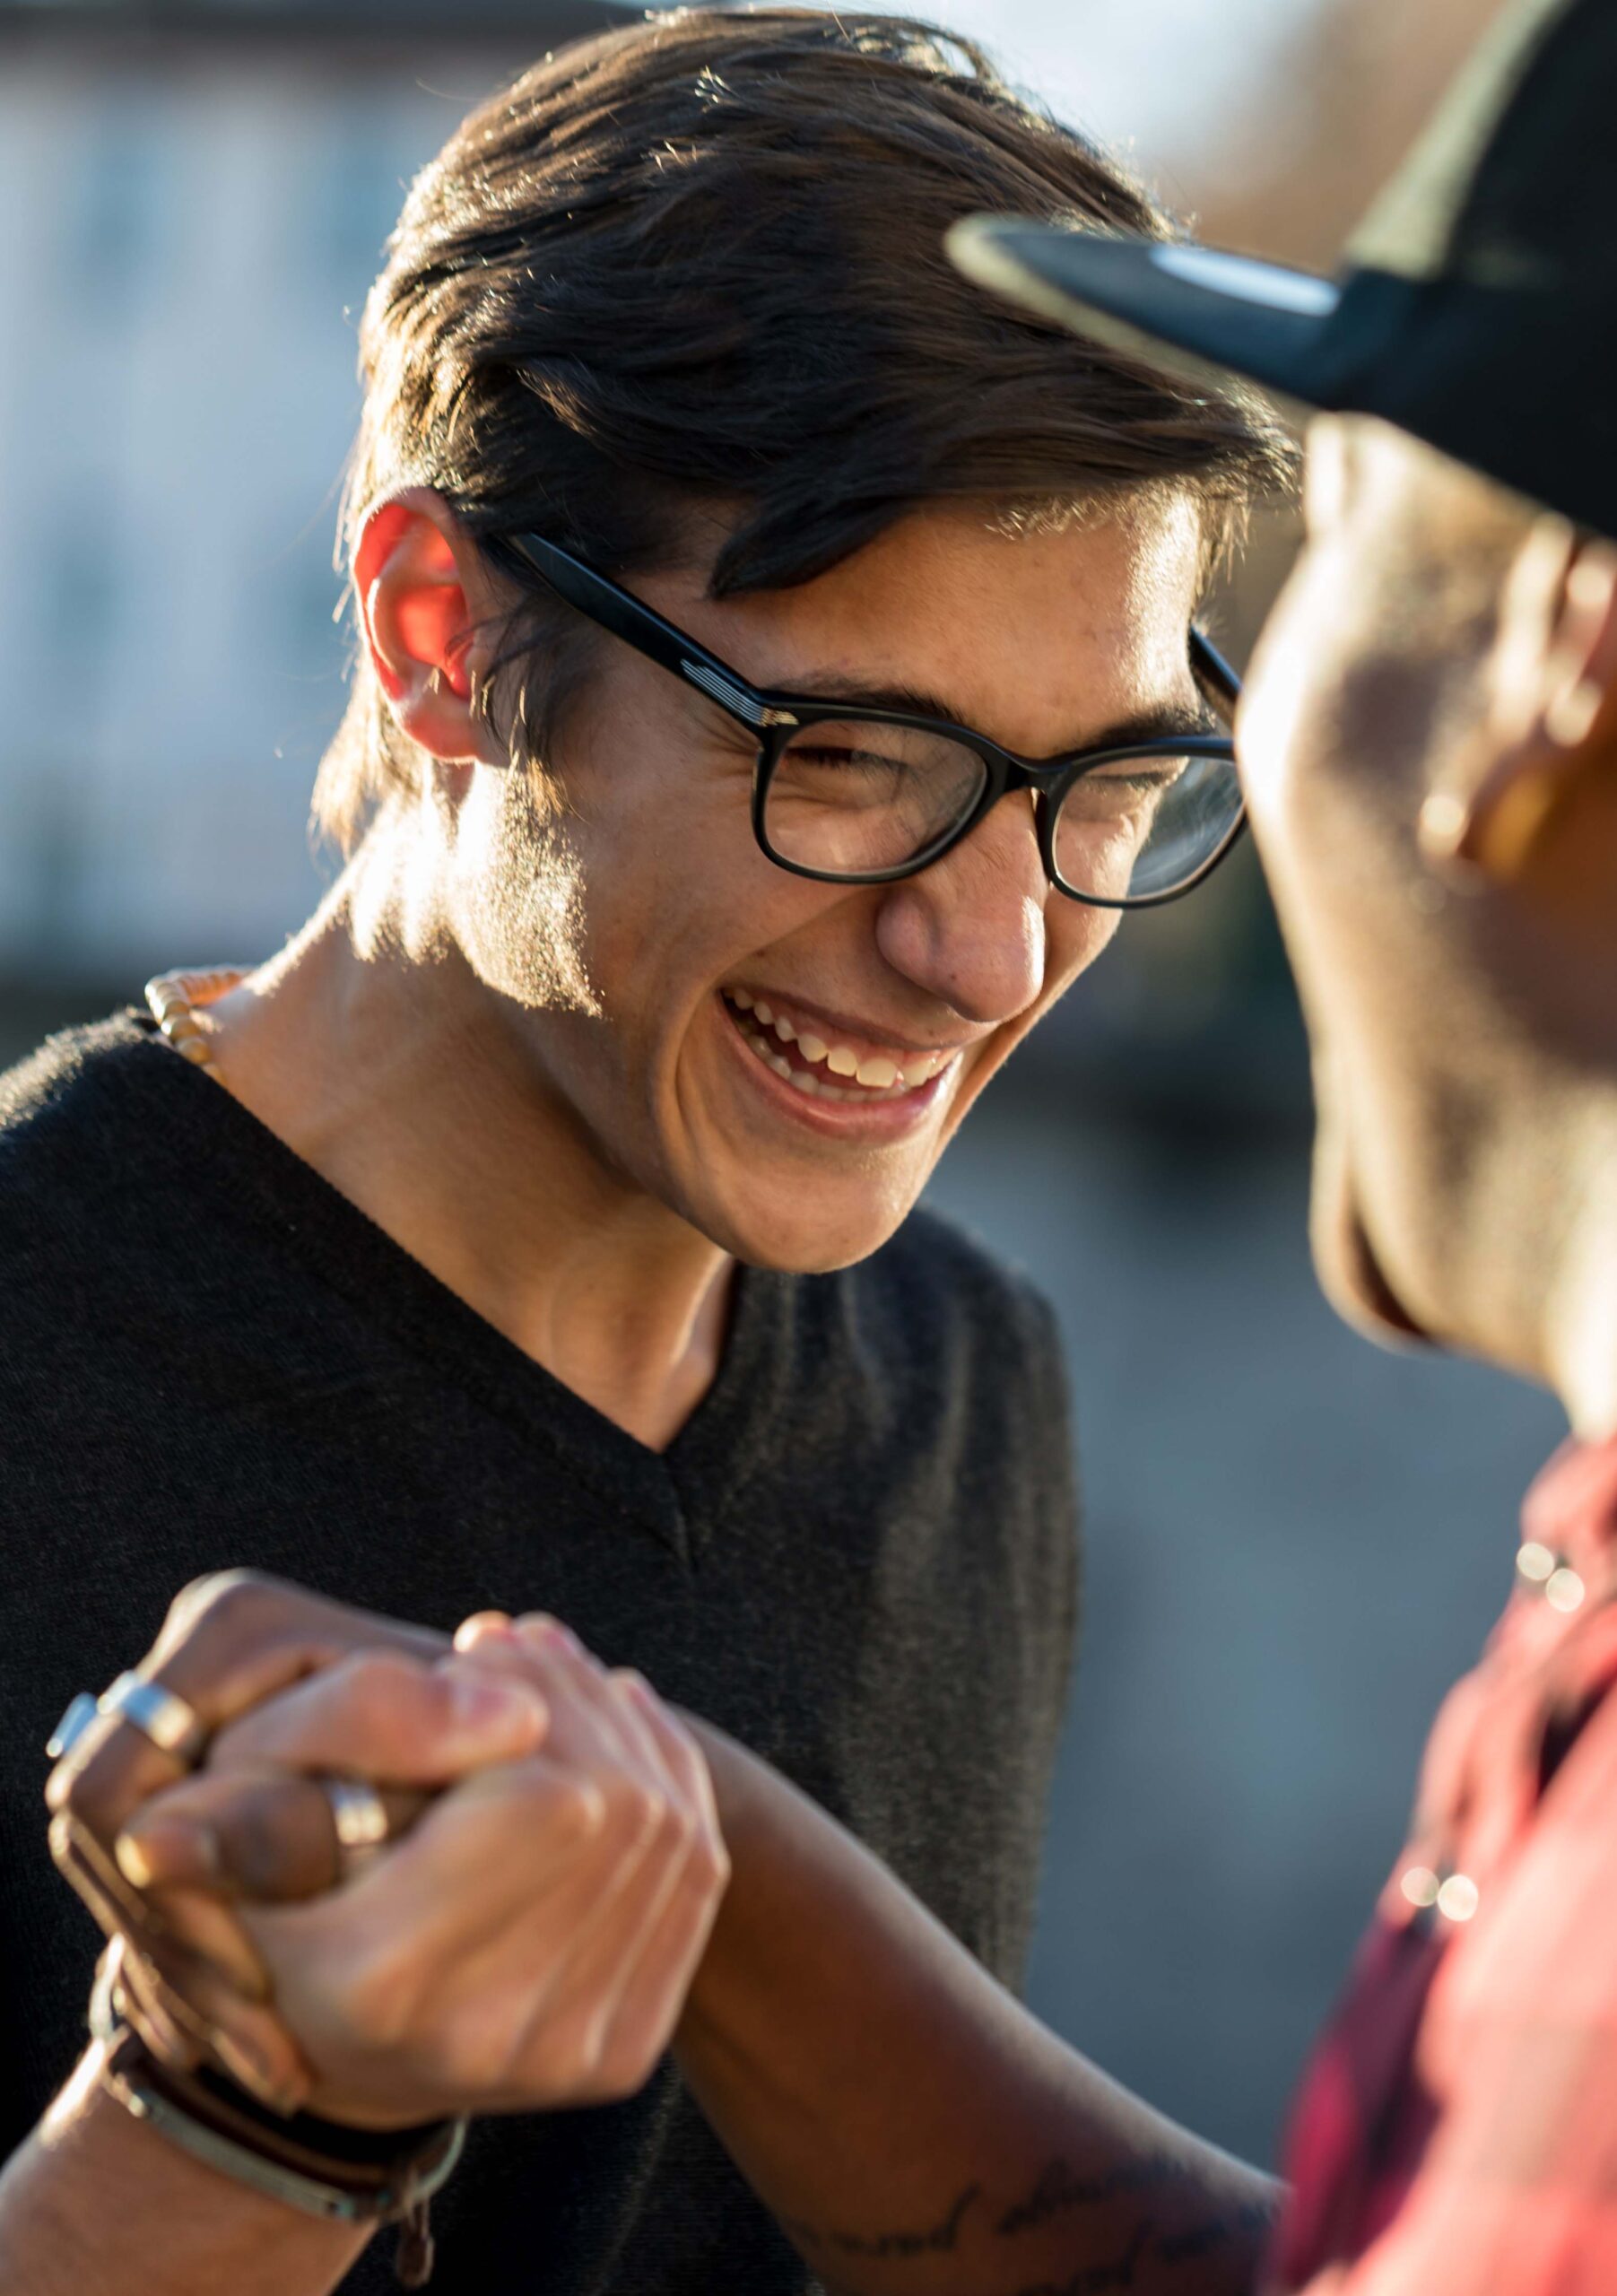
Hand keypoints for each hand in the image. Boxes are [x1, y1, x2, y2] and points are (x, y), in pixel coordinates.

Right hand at [61, 1594, 728, 2126]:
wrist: (312, 2015)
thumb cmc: (271, 1860)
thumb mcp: (253, 1775)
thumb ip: (352, 1719)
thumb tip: (506, 1702)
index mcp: (376, 1979)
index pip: (544, 1801)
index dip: (532, 1695)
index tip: (475, 1647)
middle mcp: (479, 2039)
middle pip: (618, 1809)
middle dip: (578, 1698)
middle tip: (515, 1645)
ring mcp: (562, 2060)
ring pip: (670, 1832)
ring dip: (621, 1725)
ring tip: (548, 1680)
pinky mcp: (619, 2055)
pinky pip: (696, 1878)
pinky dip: (663, 1780)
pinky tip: (602, 1733)